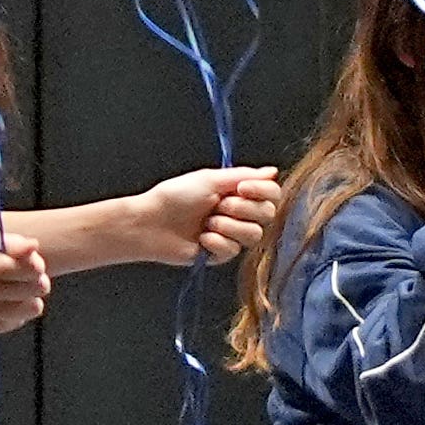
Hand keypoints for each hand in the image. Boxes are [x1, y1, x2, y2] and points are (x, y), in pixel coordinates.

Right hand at [0, 219, 51, 335]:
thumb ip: (7, 242)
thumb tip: (34, 247)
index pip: (30, 269)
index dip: (36, 263)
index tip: (30, 260)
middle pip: (35, 290)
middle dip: (35, 279)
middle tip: (23, 273)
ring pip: (31, 309)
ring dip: (29, 297)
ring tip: (15, 287)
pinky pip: (14, 322)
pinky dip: (14, 312)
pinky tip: (1, 300)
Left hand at [139, 163, 282, 263]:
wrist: (151, 222)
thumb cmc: (175, 196)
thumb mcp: (210, 179)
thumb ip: (244, 175)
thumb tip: (272, 171)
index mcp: (237, 192)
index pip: (271, 193)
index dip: (263, 192)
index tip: (243, 188)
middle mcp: (238, 213)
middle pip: (267, 214)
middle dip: (243, 209)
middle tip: (218, 206)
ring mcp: (230, 234)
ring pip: (254, 235)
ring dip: (229, 227)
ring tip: (207, 223)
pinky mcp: (220, 254)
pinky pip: (233, 250)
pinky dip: (216, 242)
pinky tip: (200, 239)